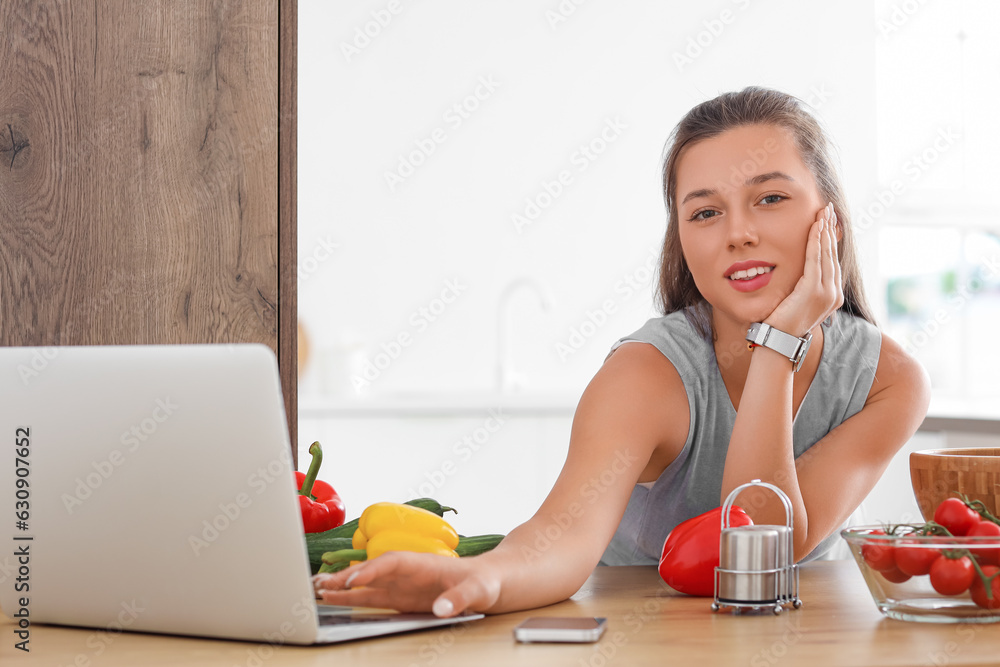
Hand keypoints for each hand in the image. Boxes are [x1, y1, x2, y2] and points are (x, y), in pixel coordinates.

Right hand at [312, 551, 501, 617]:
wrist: (489, 582)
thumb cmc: (485, 581)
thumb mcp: (479, 589)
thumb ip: (459, 598)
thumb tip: (441, 608)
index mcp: (423, 563)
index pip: (392, 562)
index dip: (371, 569)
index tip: (352, 579)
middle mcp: (408, 572)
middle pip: (372, 571)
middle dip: (347, 576)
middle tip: (322, 584)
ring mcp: (402, 584)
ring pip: (366, 584)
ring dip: (343, 587)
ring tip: (318, 591)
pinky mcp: (401, 597)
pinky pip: (372, 596)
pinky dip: (352, 598)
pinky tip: (334, 599)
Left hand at [764, 202, 842, 335]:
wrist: (778, 341)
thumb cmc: (782, 323)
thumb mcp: (797, 302)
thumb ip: (802, 287)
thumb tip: (800, 274)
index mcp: (832, 296)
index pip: (832, 261)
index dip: (830, 240)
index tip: (828, 222)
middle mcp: (834, 294)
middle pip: (833, 254)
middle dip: (830, 230)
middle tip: (828, 210)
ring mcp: (826, 293)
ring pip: (826, 254)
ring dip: (824, 230)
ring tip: (823, 212)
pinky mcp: (813, 291)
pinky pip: (815, 259)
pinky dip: (815, 241)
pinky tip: (815, 227)